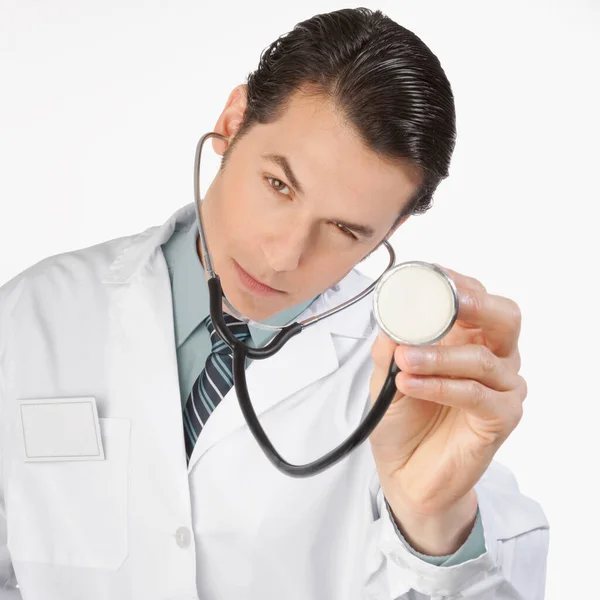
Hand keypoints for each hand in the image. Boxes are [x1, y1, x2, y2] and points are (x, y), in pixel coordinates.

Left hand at [368, 264, 525, 554]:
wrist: (405, 473)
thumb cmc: (403, 419)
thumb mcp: (385, 376)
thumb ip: (389, 348)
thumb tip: (391, 320)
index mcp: (466, 339)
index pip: (475, 299)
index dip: (458, 283)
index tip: (431, 274)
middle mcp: (491, 359)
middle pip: (504, 318)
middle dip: (477, 305)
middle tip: (449, 303)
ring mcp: (500, 389)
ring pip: (484, 359)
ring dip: (440, 356)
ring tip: (405, 361)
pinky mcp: (500, 419)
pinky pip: (477, 395)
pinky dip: (441, 386)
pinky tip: (411, 384)